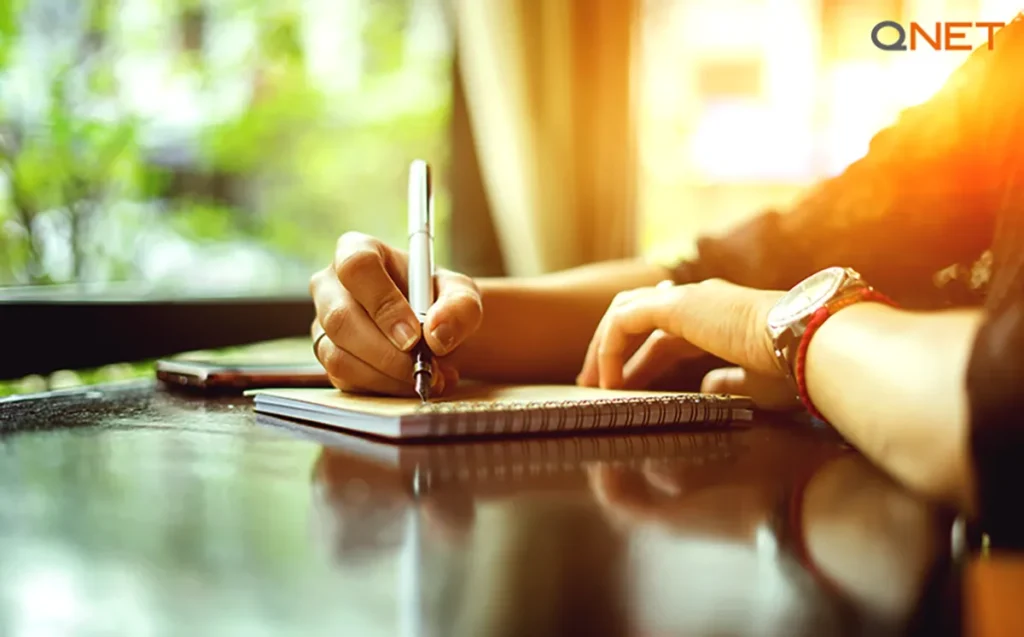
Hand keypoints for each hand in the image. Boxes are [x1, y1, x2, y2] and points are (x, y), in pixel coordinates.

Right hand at [309, 232, 482, 395]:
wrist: (432, 328)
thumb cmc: (440, 300)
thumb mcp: (462, 295)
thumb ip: (460, 308)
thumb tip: (436, 335)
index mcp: (358, 250)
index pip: (357, 268)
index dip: (383, 303)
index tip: (414, 335)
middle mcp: (330, 285)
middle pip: (340, 318)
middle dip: (386, 352)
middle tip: (424, 367)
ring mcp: (323, 323)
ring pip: (339, 356)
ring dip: (388, 376)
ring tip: (430, 376)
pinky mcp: (327, 356)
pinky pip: (346, 379)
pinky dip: (384, 388)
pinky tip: (413, 381)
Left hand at [577, 279, 798, 408]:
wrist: (807, 344)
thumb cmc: (791, 367)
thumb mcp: (755, 383)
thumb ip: (727, 382)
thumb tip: (707, 386)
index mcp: (718, 319)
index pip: (665, 338)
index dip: (640, 364)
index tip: (624, 391)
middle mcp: (699, 302)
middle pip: (638, 320)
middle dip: (612, 350)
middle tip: (594, 384)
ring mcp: (686, 299)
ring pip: (624, 314)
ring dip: (603, 348)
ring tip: (590, 384)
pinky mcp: (675, 305)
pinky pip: (623, 322)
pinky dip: (609, 348)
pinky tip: (607, 380)